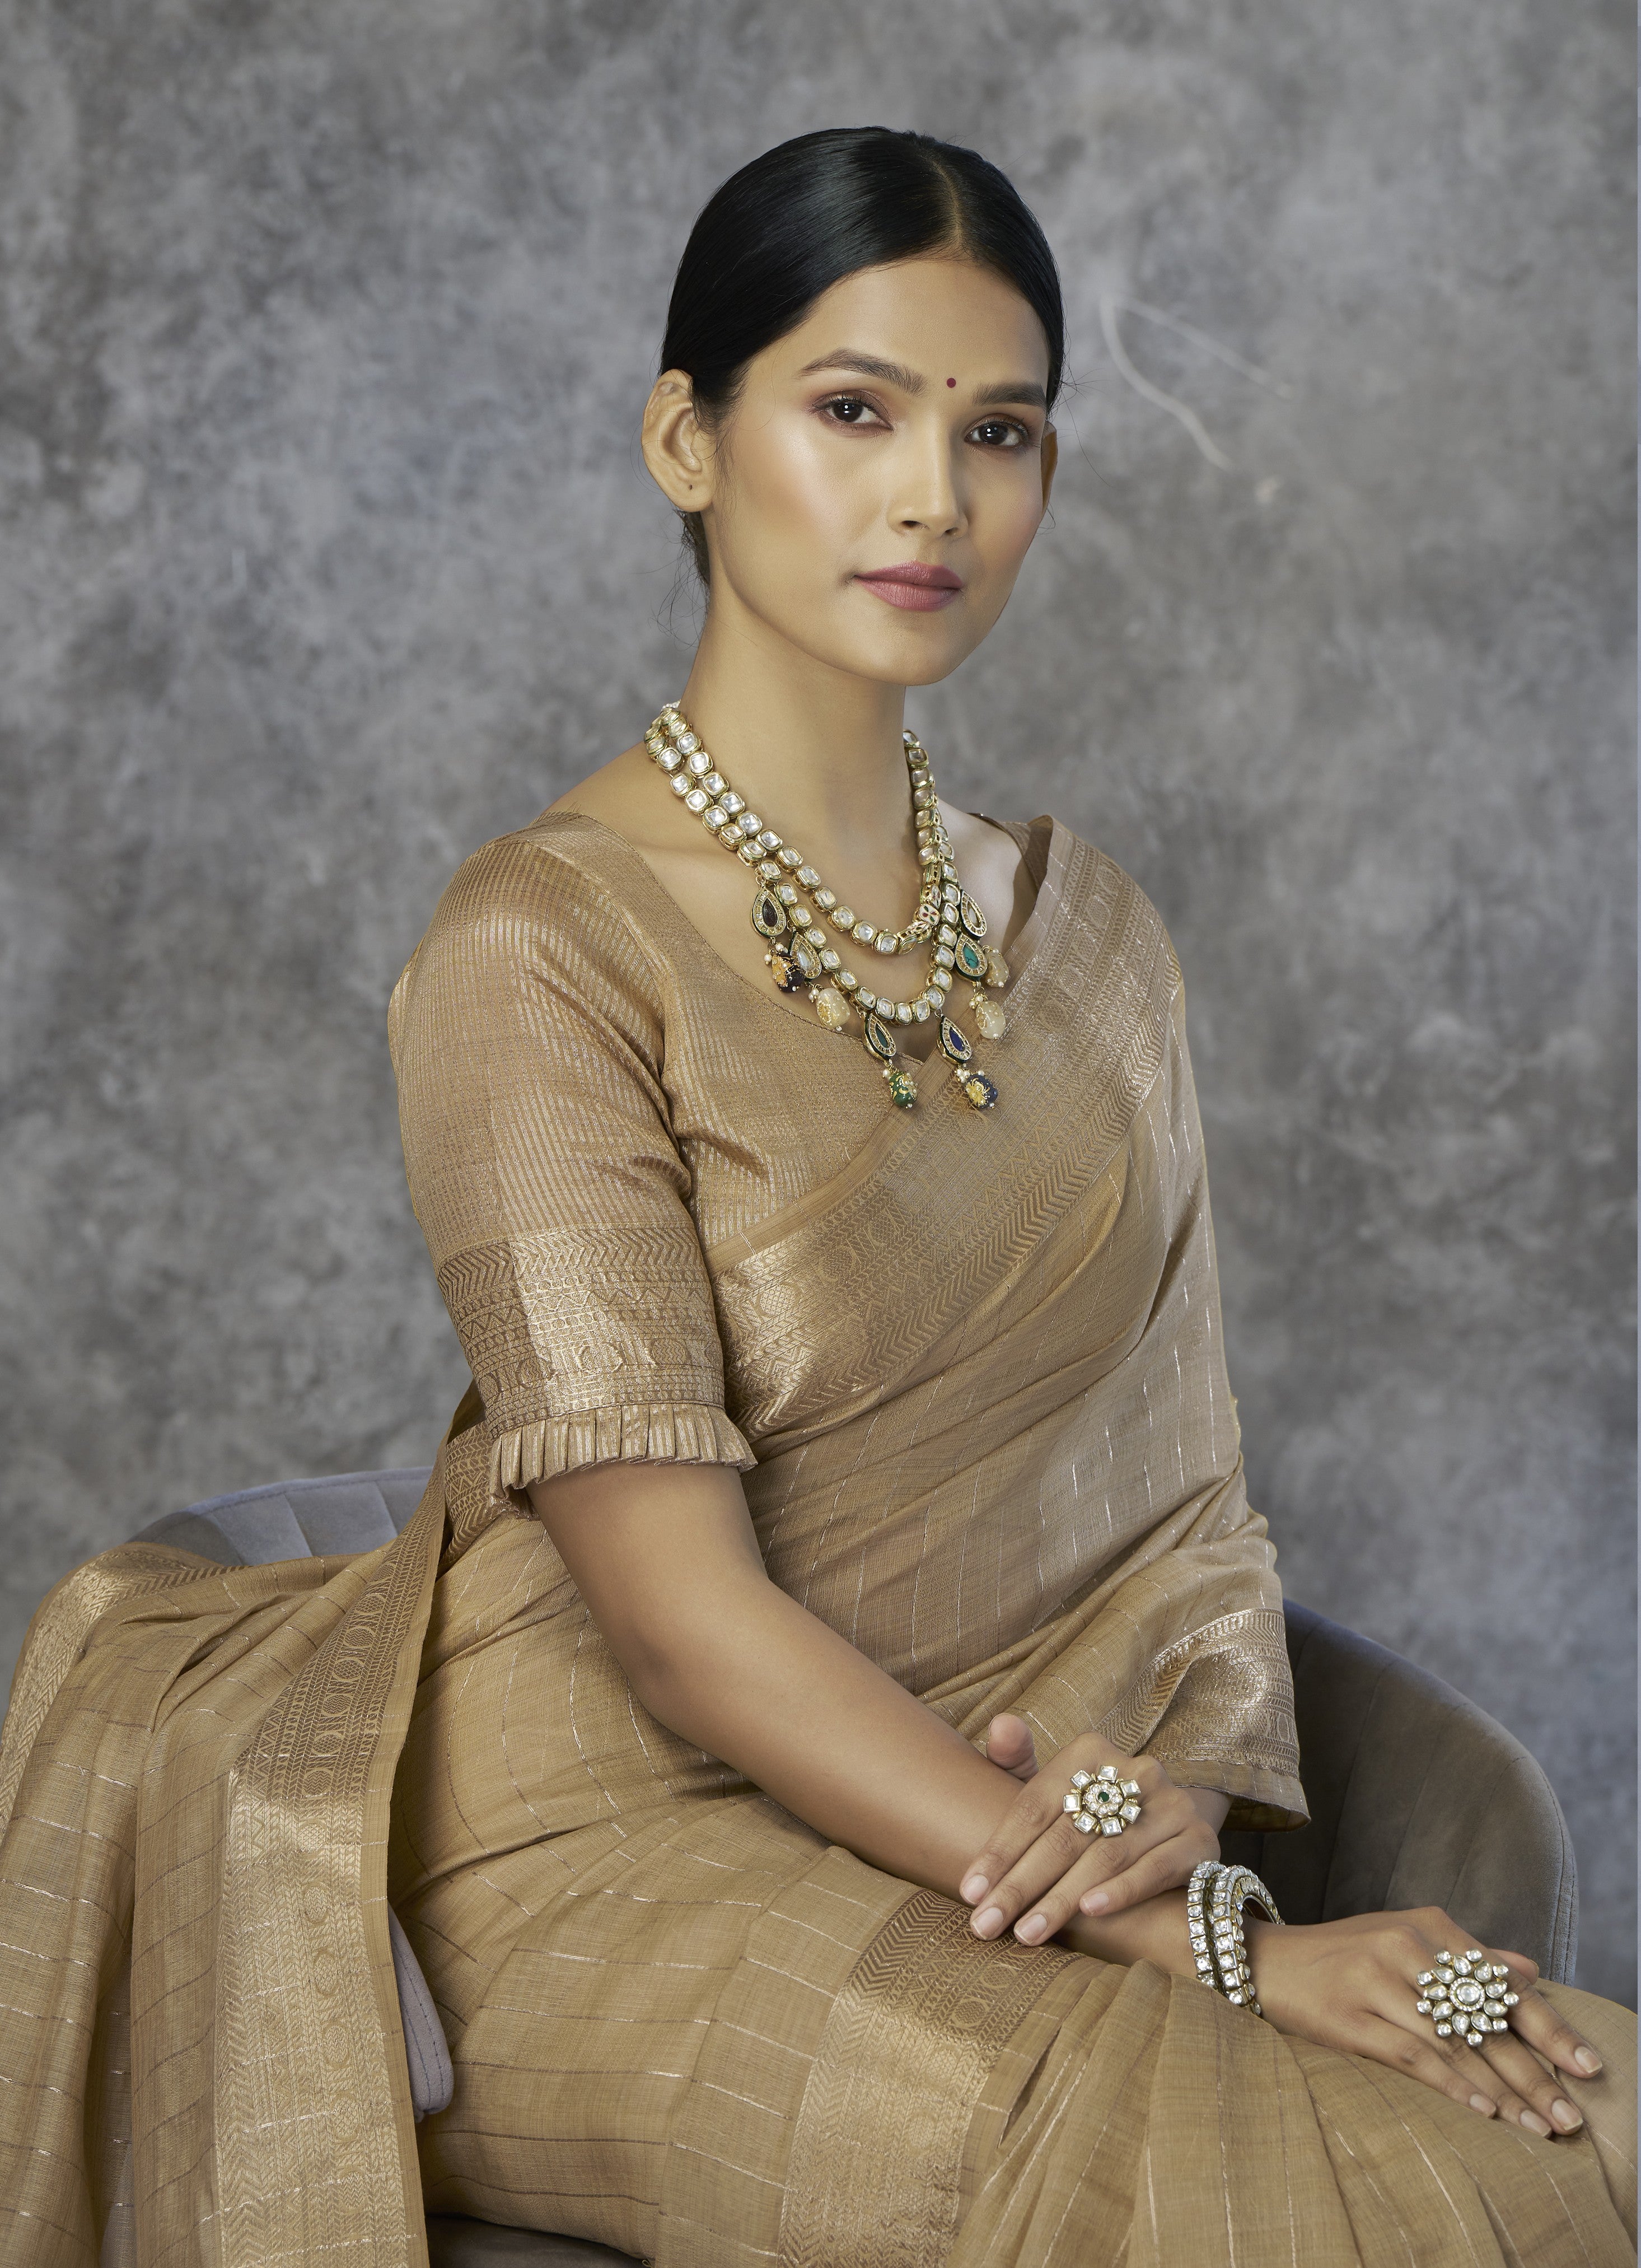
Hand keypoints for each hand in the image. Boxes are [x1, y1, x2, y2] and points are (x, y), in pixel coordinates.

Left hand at [960, 1724, 1221, 1944]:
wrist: (1172, 1822)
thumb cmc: (1092, 1810)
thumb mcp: (1054, 1784)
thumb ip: (1017, 1761)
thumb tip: (1002, 1726)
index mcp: (1088, 1752)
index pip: (1034, 1805)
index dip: (999, 1850)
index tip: (970, 1891)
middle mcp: (1133, 1771)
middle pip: (1064, 1835)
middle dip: (1020, 1885)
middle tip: (986, 1924)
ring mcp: (1170, 1804)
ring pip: (1104, 1856)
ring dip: (1061, 1898)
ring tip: (1027, 1932)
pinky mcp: (1198, 1840)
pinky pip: (1154, 1868)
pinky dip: (1121, 1891)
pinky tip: (1089, 1912)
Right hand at [1249, 1907, 1605, 2136]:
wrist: (1265, 1960)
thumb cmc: (1343, 1956)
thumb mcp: (1406, 1941)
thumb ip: (1468, 1957)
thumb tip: (1528, 1969)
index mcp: (1428, 1927)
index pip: (1503, 1983)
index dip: (1549, 2028)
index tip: (1588, 2068)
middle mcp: (1406, 1947)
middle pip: (1485, 2018)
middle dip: (1534, 2072)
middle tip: (1570, 2117)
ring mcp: (1376, 1979)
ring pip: (1455, 2041)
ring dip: (1502, 2090)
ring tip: (1539, 2127)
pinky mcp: (1350, 2015)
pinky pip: (1412, 2054)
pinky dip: (1452, 2084)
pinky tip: (1482, 2111)